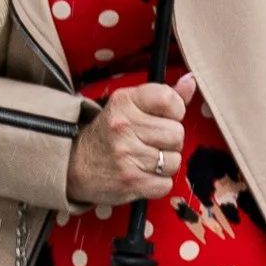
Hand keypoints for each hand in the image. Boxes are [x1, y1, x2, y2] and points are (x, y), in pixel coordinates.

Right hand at [66, 76, 192, 209]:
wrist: (75, 165)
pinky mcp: (131, 181)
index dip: (175, 112)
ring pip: (174, 160)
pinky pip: (166, 184)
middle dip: (169, 141)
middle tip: (150, 142)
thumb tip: (190, 81)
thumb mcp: (129, 106)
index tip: (164, 117)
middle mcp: (124, 126)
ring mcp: (127, 155)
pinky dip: (157, 183)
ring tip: (145, 159)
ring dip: (164, 164)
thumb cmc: (108, 135)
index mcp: (125, 102)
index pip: (170, 100)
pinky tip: (142, 174)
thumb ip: (163, 96)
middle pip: (177, 134)